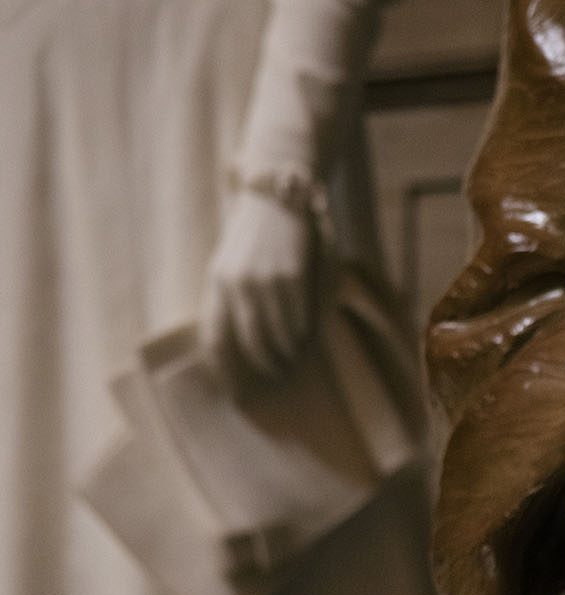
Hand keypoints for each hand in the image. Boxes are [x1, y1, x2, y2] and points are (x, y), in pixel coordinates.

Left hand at [198, 188, 319, 383]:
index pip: (216, 337)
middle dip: (266, 365)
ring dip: (290, 352)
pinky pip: (301, 318)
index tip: (236, 389)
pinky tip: (308, 338)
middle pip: (252, 342)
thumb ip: (231, 297)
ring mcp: (267, 281)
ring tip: (295, 360)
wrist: (278, 195)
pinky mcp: (294, 276)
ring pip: (280, 333)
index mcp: (217, 281)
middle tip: (277, 377)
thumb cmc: (255, 235)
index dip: (226, 368)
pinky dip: (306, 333)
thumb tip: (239, 344)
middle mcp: (238, 284)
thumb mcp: (232, 262)